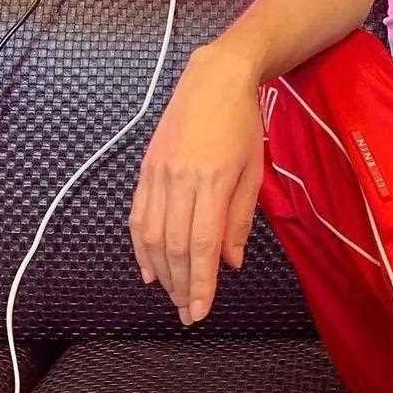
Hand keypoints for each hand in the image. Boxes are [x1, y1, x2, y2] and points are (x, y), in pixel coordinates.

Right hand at [128, 50, 263, 324]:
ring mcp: (159, 173)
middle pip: (176, 246)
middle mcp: (181, 178)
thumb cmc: (242, 123)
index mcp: (214, 179)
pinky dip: (141, 247)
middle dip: (182, 285)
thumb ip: (240, 218)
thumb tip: (231, 261)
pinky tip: (150, 269)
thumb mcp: (253, 169)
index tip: (201, 312)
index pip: (203, 244)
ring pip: (153, 235)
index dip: (201, 283)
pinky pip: (138, 216)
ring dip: (163, 272)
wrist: (213, 79)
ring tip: (174, 296)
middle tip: (188, 313)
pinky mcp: (145, 168)